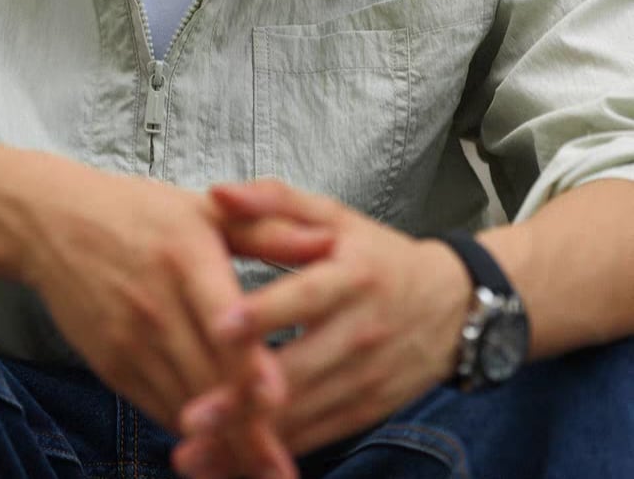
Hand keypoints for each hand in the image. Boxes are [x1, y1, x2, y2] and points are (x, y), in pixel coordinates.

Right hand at [14, 157, 332, 476]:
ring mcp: (130, 340)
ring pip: (183, 404)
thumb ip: (269, 229)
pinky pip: (157, 408)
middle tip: (283, 469)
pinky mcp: (111, 364)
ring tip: (262, 472)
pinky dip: (190, 434)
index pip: (223, 320)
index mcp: (187, 259)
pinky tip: (220, 452)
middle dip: (248, 429)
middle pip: (207, 378)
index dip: (249, 364)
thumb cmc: (141, 212)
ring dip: (223, 444)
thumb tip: (328, 243)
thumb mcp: (207, 209)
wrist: (54, 224)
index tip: (281, 400)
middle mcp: (157, 305)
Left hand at [175, 180, 472, 471]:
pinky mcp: (365, 410)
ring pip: (304, 415)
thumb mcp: (334, 217)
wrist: (452, 305)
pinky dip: (272, 453)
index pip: (306, 296)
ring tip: (194, 450)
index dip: (264, 312)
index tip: (220, 325)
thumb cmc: (378, 256)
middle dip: (244, 397)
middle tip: (192, 414)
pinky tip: (228, 464)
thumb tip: (219, 192)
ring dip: (249, 437)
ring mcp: (365, 377)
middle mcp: (361, 331)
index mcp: (352, 276)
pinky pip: (316, 438)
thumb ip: (274, 201)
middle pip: (300, 370)